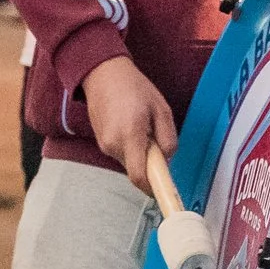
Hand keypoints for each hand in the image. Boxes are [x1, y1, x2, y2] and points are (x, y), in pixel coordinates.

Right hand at [81, 56, 179, 194]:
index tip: (165, 193)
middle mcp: (113, 145)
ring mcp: (104, 145)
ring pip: (130, 162)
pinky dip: (132, 147)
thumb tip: (167, 160)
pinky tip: (133, 125)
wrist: (103, 75)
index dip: (153, 188)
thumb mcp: (162, 109)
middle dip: (151, 163)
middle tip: (157, 138)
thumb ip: (168, 138)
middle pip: (137, 170)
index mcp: (130, 135)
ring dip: (142, 154)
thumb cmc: (135, 89)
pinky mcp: (101, 143)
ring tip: (144, 126)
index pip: (139, 175)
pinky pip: (122, 154)